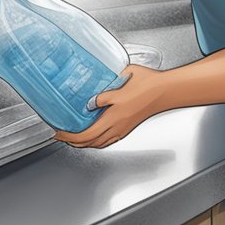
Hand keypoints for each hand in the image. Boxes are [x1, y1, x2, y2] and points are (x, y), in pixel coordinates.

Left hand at [53, 65, 167, 148]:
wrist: (165, 90)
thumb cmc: (147, 83)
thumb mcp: (120, 81)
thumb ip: (103, 94)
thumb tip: (89, 102)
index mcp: (114, 116)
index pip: (86, 134)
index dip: (70, 136)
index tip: (59, 133)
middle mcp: (118, 126)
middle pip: (91, 142)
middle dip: (73, 141)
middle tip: (62, 136)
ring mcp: (124, 129)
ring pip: (100, 143)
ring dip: (85, 142)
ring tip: (74, 137)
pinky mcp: (128, 127)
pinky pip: (109, 140)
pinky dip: (97, 141)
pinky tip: (94, 135)